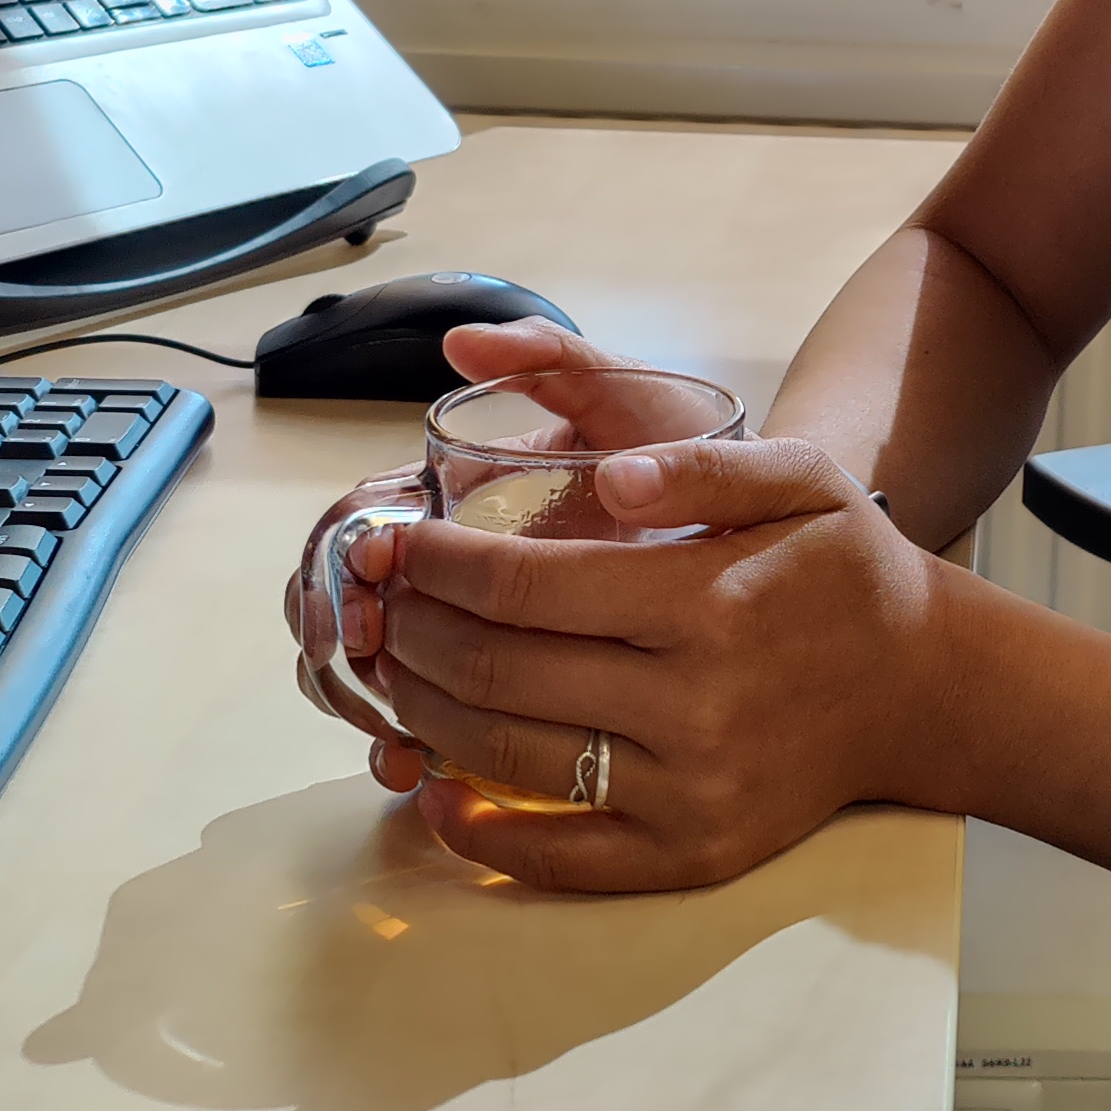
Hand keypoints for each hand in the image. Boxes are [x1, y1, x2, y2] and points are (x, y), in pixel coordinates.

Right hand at [280, 309, 646, 747]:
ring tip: (392, 733)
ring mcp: (474, 625)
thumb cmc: (689, 448)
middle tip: (369, 655)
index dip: (345, 542)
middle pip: (345, 597)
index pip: (362, 514)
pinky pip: (428, 724)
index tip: (368, 566)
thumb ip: (554, 360)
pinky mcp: (507, 685)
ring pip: (371, 668)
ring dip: (363, 700)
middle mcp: (455, 560)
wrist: (769, 521)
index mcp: (464, 489)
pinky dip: (407, 743)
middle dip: (341, 629)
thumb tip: (460, 342)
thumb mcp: (629, 398)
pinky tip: (419, 769)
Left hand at [367, 436, 949, 892]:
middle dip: (414, 633)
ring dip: (425, 716)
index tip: (396, 544)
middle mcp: (695, 707)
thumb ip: (700, 466)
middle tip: (378, 603)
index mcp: (708, 604)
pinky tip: (434, 790)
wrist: (920, 686)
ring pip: (514, 760)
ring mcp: (690, 792)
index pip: (526, 589)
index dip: (439, 566)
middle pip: (501, 675)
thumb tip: (607, 476)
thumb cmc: (845, 570)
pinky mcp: (693, 853)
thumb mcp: (799, 478)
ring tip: (393, 671)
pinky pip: (562, 860)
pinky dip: (481, 833)